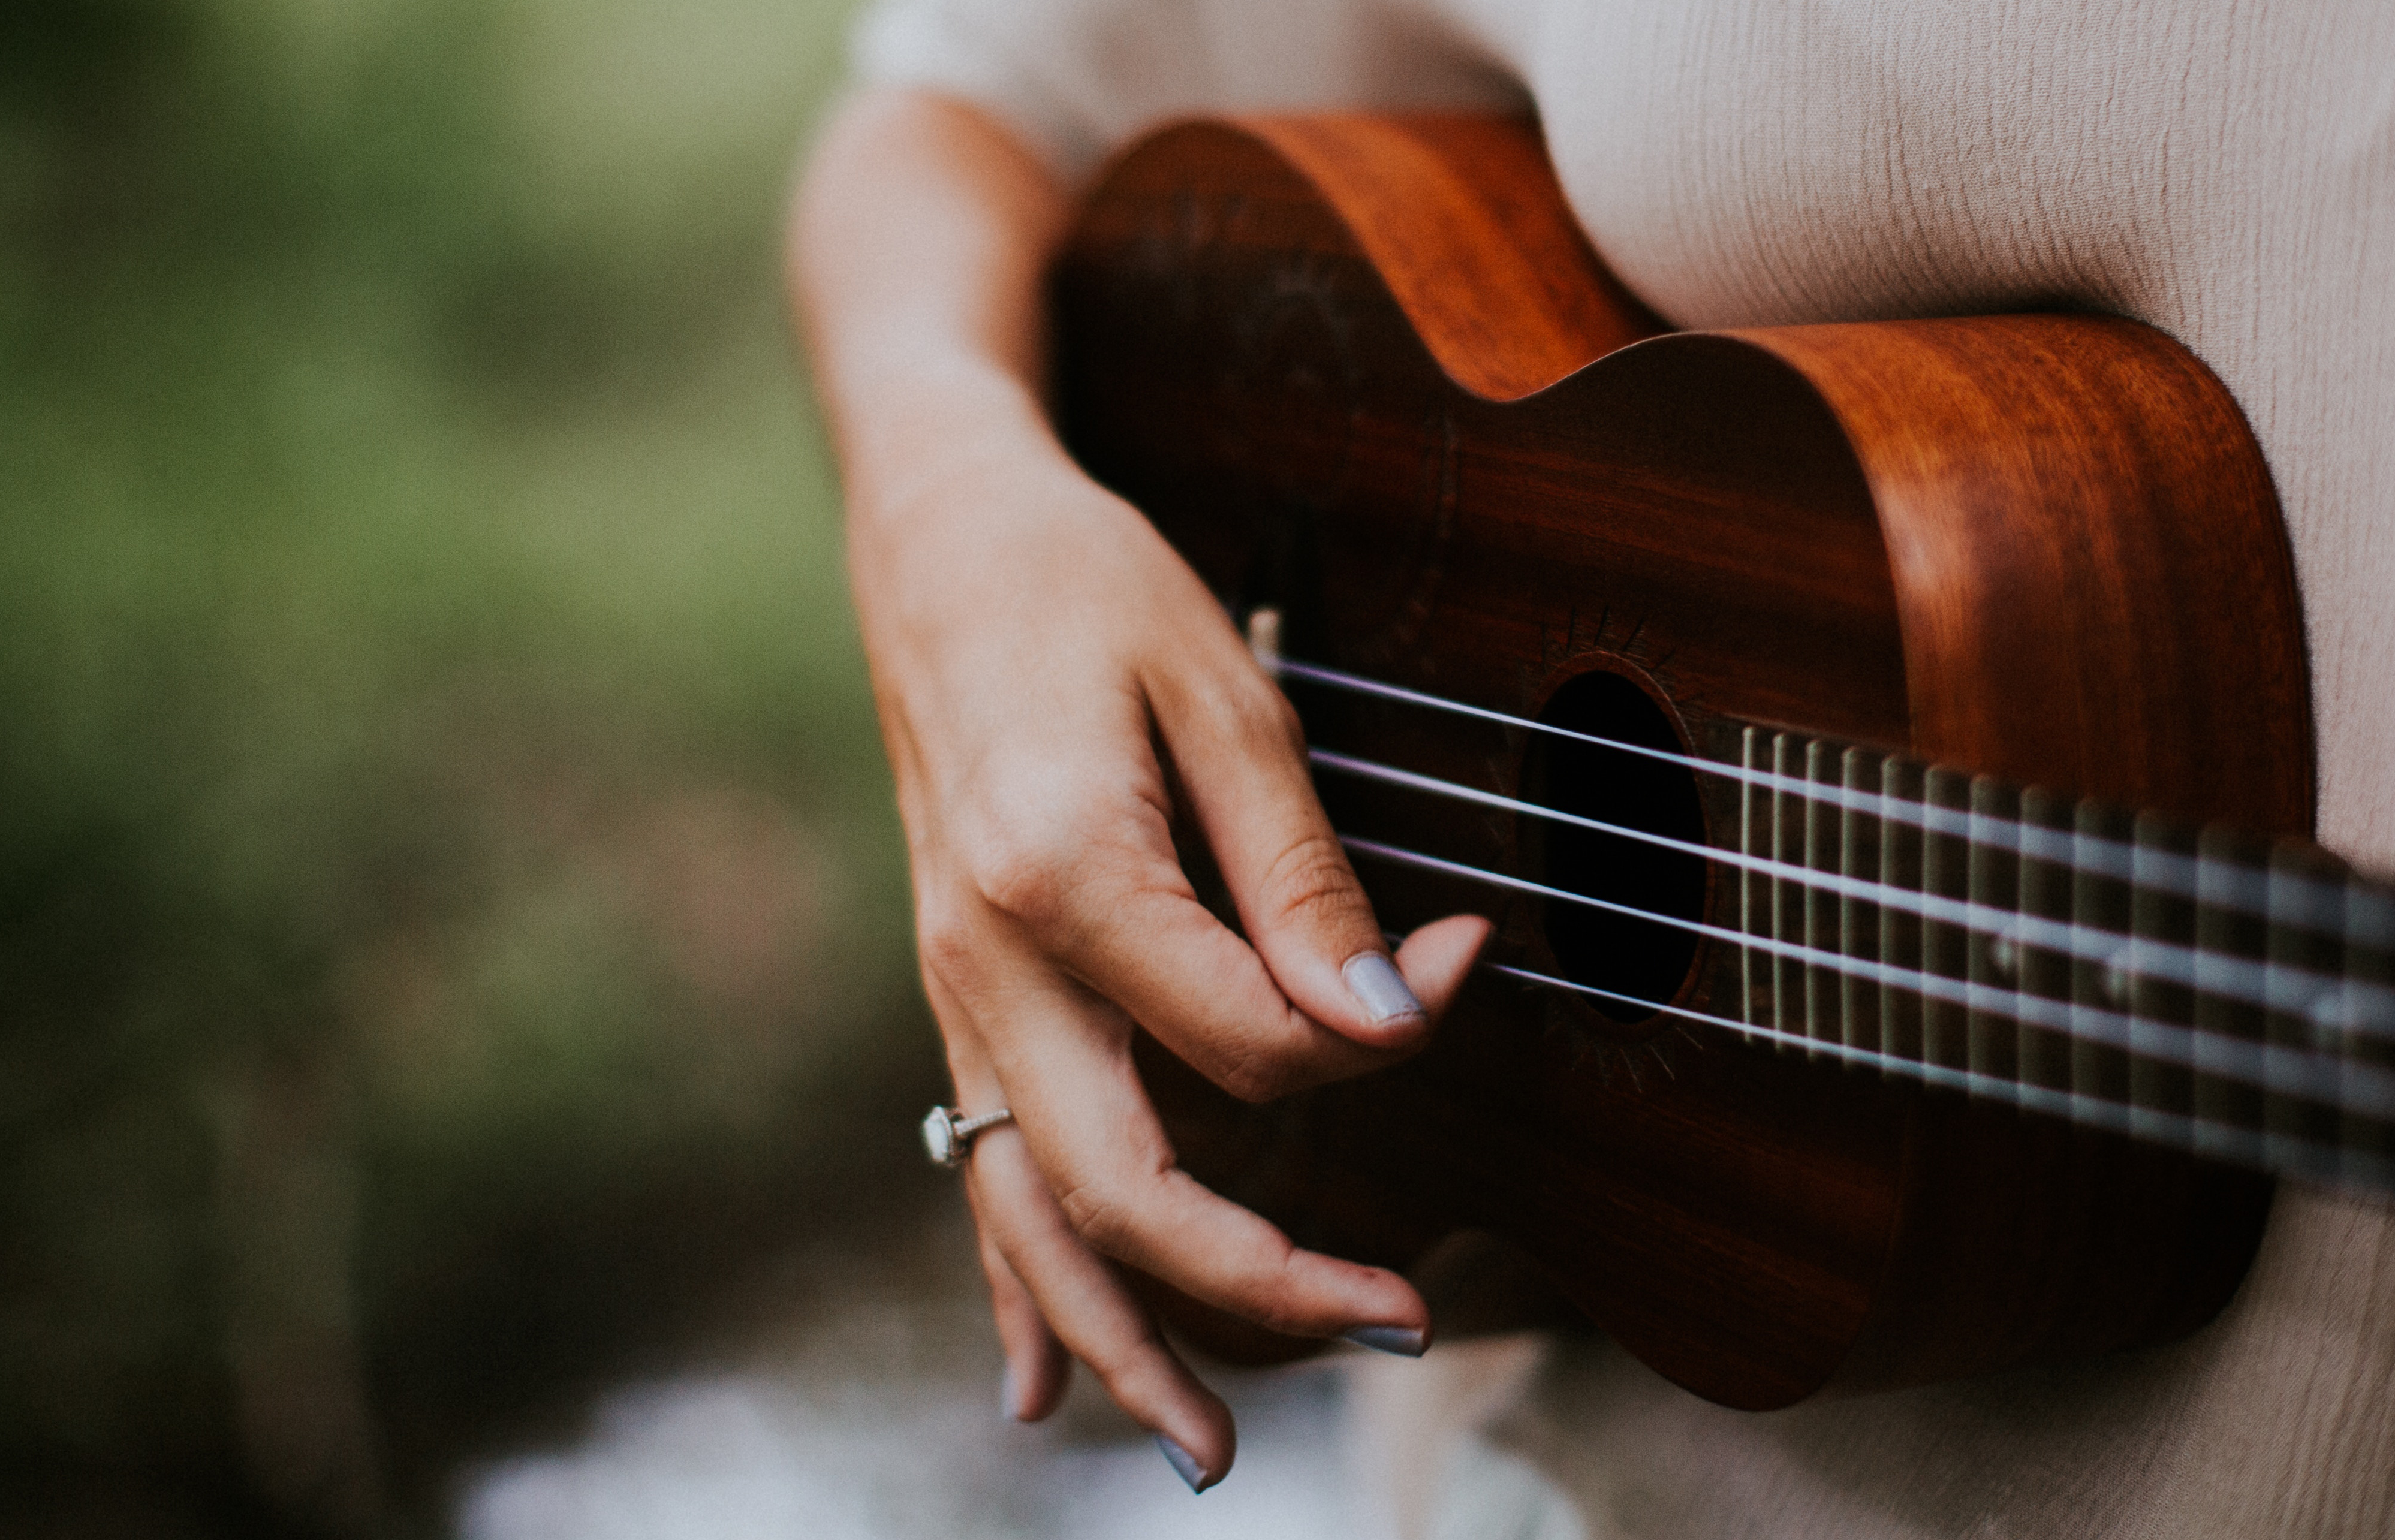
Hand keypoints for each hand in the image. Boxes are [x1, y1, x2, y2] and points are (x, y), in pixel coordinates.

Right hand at [883, 441, 1492, 1486]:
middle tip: (1399, 1330)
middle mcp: (991, 964)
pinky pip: (975, 1175)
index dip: (1377, 1028)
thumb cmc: (1090, 590)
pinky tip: (1039, 1388)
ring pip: (1030, 1217)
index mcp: (1066, 876)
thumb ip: (1301, 874)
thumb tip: (1383, 1018)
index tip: (1457, 965)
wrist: (937, 537)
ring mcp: (961, 996)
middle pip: (1122, 1185)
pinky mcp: (960, 1001)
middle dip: (1260, 1286)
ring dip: (1124, 1343)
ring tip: (1214, 1453)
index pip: (1249, 1036)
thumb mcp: (1227, 694)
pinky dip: (1013, 1290)